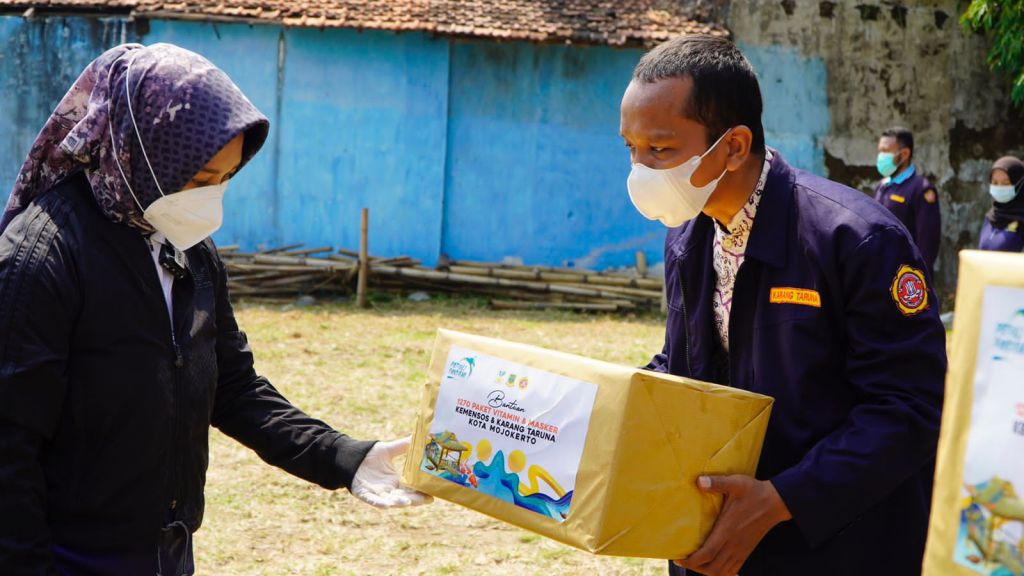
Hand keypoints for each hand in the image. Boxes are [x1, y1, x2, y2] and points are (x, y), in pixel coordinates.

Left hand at [351, 437, 431, 508]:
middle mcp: (388, 490)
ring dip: (398, 502)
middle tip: (427, 499)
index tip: (434, 495)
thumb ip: (404, 445)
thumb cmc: (370, 455)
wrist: (351, 457)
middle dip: (415, 500)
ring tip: (407, 502)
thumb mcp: (389, 449)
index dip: (422, 493)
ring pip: (390, 501)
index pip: (412, 490)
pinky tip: (386, 505)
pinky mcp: (364, 494)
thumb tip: (422, 436)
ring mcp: (377, 493)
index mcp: (396, 481)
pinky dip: (379, 503)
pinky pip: (372, 500)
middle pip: (404, 497)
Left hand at [673, 475, 790, 575]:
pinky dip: (721, 572)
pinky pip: (732, 569)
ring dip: (707, 571)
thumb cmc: (754, 492)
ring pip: (722, 571)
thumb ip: (717, 483)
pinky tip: (713, 565)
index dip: (691, 560)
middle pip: (712, 568)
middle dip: (695, 567)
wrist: (776, 502)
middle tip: (683, 560)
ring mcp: (741, 549)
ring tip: (695, 563)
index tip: (678, 558)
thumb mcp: (736, 483)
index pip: (707, 554)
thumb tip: (699, 481)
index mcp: (728, 530)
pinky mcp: (747, 550)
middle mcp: (734, 544)